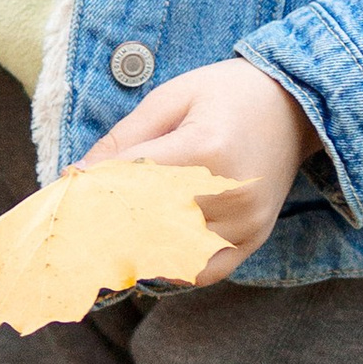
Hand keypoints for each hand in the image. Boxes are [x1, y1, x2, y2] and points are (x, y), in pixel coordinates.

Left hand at [87, 58, 321, 283]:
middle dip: (108, 224)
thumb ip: (125, 138)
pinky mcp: (254, 239)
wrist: (297, 105)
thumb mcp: (172, 97)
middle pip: (148, 224)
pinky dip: (173, 265)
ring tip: (110, 236)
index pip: (131, 184)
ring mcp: (245, 223)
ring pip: (172, 253)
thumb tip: (79, 175)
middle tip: (77, 225)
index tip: (65, 195)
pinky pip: (203, 271)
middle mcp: (230, 194)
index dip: (93, 191)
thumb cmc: (229, 93)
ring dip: (137, 247)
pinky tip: (153, 248)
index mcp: (206, 150)